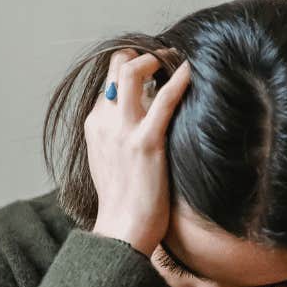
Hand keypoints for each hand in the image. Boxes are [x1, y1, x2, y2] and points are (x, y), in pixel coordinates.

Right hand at [85, 48, 191, 257]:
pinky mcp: (146, 143)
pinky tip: (192, 70)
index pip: (108, 82)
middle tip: (163, 58)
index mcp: (94, 126)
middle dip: (140, 55)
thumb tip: (136, 124)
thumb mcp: (110, 163)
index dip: (129, 69)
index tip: (151, 70)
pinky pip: (164, 99)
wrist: (122, 231)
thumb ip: (117, 138)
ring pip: (132, 71)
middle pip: (116, 66)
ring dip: (156, 59)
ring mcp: (123, 131)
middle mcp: (104, 122)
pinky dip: (179, 79)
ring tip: (175, 59)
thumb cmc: (123, 204)